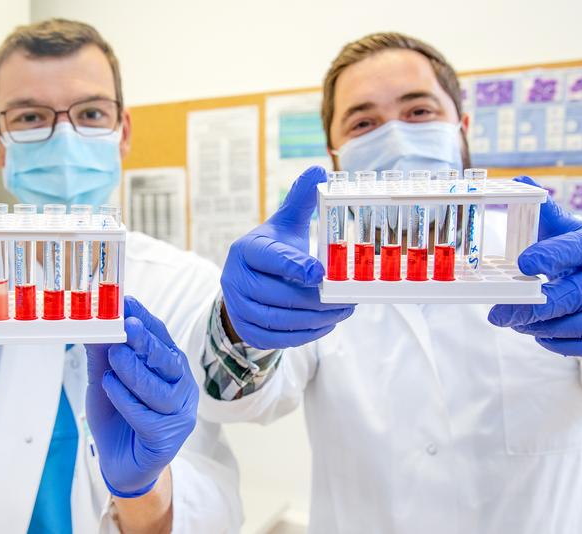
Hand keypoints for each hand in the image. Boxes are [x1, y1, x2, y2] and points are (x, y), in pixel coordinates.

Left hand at [84, 296, 197, 497]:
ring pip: (160, 389)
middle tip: (126, 326)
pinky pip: (148, 416)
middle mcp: (180, 386)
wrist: (120, 463)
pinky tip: (109, 387)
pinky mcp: (168, 438)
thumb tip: (93, 325)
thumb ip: (101, 356)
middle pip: (167, 360)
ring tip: (113, 358)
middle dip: (146, 342)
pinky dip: (126, 400)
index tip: (126, 302)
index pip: (161, 337)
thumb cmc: (116, 417)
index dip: (145, 319)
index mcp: (169, 367)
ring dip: (134, 371)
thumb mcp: (103, 381)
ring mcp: (178, 413)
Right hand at [220, 165, 354, 348]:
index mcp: (247, 249)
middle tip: (346, 299)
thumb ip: (300, 200)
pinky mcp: (246, 329)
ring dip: (314, 319)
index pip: (270, 258)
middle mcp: (235, 278)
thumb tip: (319, 169)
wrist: (246, 282)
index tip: (321, 273)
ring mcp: (237, 307)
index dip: (295, 266)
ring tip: (342, 312)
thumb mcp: (284, 225)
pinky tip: (326, 325)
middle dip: (314, 299)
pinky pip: (277, 338)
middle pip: (276, 294)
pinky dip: (304, 334)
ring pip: (277, 319)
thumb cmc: (273, 251)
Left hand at [488, 176, 581, 357]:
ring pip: (581, 324)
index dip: (550, 256)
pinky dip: (559, 344)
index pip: (577, 247)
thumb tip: (519, 182)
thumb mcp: (566, 231)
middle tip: (498, 314)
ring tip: (515, 322)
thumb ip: (544, 214)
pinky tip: (539, 335)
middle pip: (576, 294)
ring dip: (541, 328)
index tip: (522, 264)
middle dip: (533, 307)